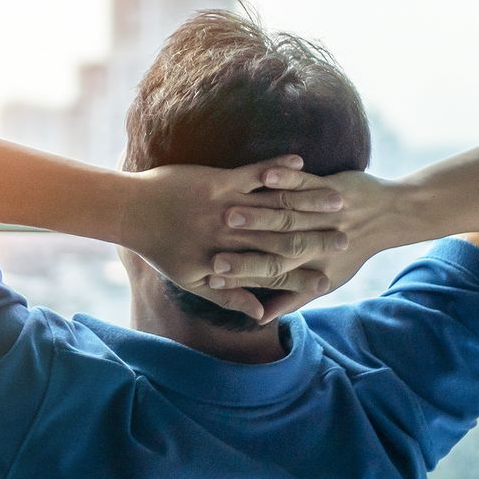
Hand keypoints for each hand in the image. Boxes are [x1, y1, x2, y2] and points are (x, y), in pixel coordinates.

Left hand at [124, 155, 348, 321]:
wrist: (130, 211)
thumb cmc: (161, 248)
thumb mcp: (193, 281)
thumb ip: (229, 298)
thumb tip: (259, 316)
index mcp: (226, 264)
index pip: (273, 275)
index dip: (303, 276)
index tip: (331, 278)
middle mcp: (230, 239)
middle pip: (282, 241)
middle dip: (317, 240)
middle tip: (347, 238)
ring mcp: (225, 208)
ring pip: (274, 208)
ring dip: (307, 203)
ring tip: (337, 201)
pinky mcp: (217, 182)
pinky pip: (253, 174)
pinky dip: (277, 168)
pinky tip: (300, 162)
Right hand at [209, 170, 399, 302]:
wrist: (390, 216)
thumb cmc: (351, 250)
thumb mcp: (327, 278)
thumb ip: (290, 298)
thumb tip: (260, 318)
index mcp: (314, 266)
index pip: (272, 275)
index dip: (242, 276)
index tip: (213, 277)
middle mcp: (318, 241)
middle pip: (275, 247)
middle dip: (242, 247)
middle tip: (212, 253)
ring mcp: (324, 213)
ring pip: (286, 214)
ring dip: (257, 214)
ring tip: (227, 212)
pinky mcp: (330, 187)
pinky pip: (304, 181)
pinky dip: (285, 176)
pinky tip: (265, 175)